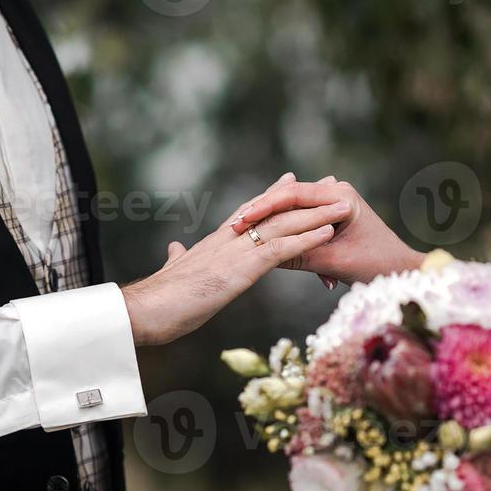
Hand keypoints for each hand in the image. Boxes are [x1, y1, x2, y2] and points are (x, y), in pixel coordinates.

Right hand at [122, 173, 350, 346]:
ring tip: (345, 205)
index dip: (273, 196)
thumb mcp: (173, 274)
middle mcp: (229, 240)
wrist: (146, 308)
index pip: (250, 212)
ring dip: (317, 215)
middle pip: (274, 211)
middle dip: (306, 198)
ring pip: (284, 226)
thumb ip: (177, 259)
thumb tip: (175, 250)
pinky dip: (307, 239)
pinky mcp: (241, 269)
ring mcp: (236, 252)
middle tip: (332, 183)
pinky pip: (281, 250)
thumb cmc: (156, 298)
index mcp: (215, 242)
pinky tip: (328, 233)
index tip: (291, 181)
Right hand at [229, 178, 422, 285]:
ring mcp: (334, 202)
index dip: (265, 207)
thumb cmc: (375, 266)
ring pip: (294, 209)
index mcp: (341, 196)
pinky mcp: (331, 215)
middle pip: (290, 199)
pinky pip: (303, 219)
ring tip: (245, 231)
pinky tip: (270, 237)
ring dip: (274, 223)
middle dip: (263, 214)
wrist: (401, 270)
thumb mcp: (334, 263)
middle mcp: (337, 192)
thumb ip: (301, 256)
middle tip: (235, 226)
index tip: (243, 220)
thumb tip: (263, 254)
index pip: (294, 195)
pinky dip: (290, 231)